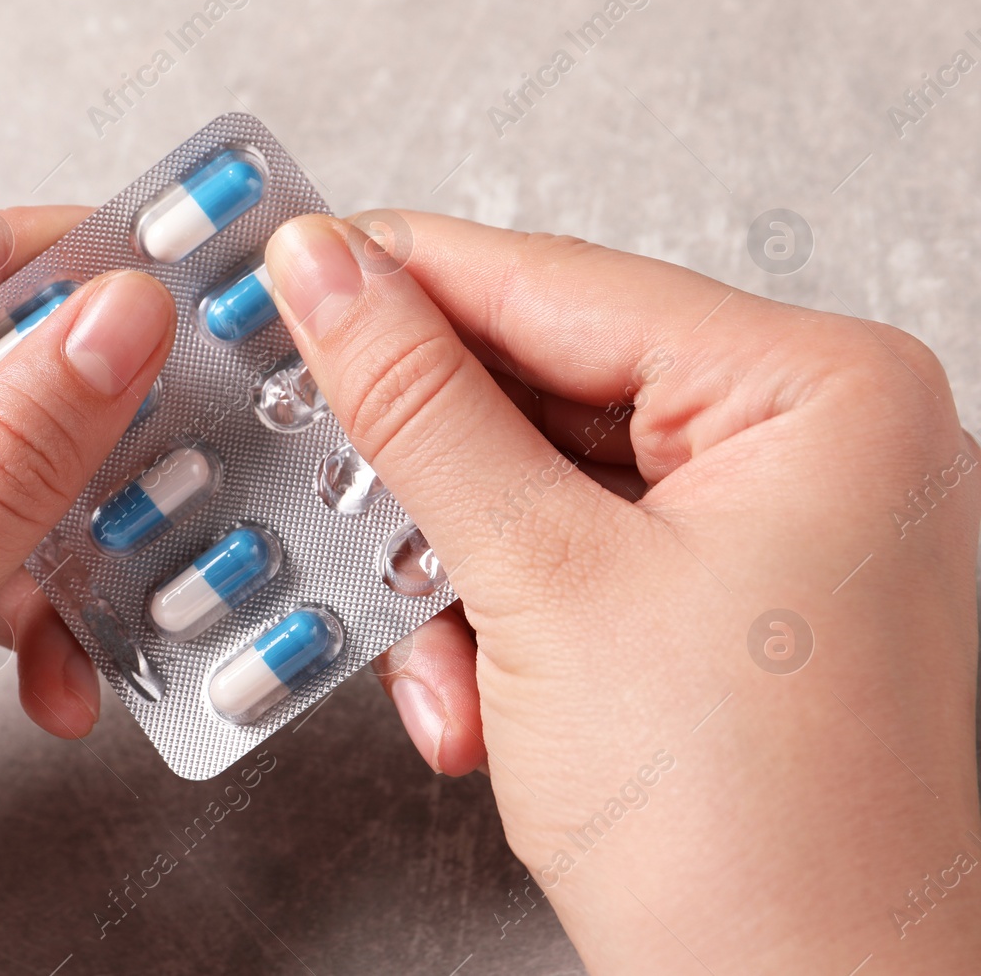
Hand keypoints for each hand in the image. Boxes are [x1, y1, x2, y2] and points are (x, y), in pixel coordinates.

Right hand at [264, 212, 980, 973]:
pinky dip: (509, 627)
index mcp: (818, 389)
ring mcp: (783, 528)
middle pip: (551, 390)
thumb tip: (326, 270)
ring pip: (550, 489)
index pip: (559, 283)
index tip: (283, 272)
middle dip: (429, 475)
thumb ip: (422, 406)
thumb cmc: (747, 833)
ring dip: (461, 581)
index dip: (400, 276)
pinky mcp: (737, 606)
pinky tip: (481, 710)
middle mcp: (819, 439)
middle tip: (315, 474)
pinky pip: (583, 563)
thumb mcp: (544, 583)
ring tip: (441, 669)